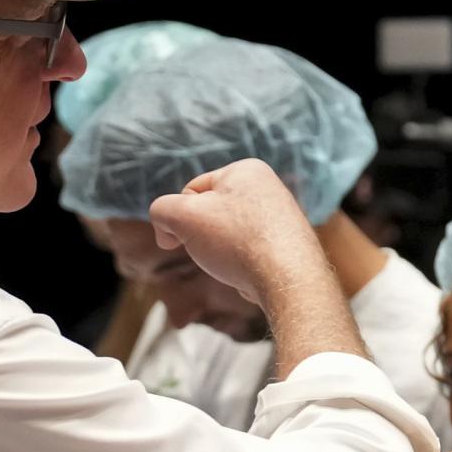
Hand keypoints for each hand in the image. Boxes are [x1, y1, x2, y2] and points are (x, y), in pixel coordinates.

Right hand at [144, 161, 327, 313]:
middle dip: (202, 236)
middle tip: (215, 252)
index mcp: (246, 170)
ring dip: (221, 253)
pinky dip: (242, 266)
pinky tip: (251, 275)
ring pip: (229, 236)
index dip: (178, 218)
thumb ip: (162, 210)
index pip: (191, 190)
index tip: (178, 240)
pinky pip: (249, 254)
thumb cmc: (238, 243)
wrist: (289, 281)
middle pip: (212, 213)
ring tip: (235, 264)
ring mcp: (282, 218)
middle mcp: (269, 188)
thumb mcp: (183, 217)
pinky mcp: (288, 245)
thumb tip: (168, 231)